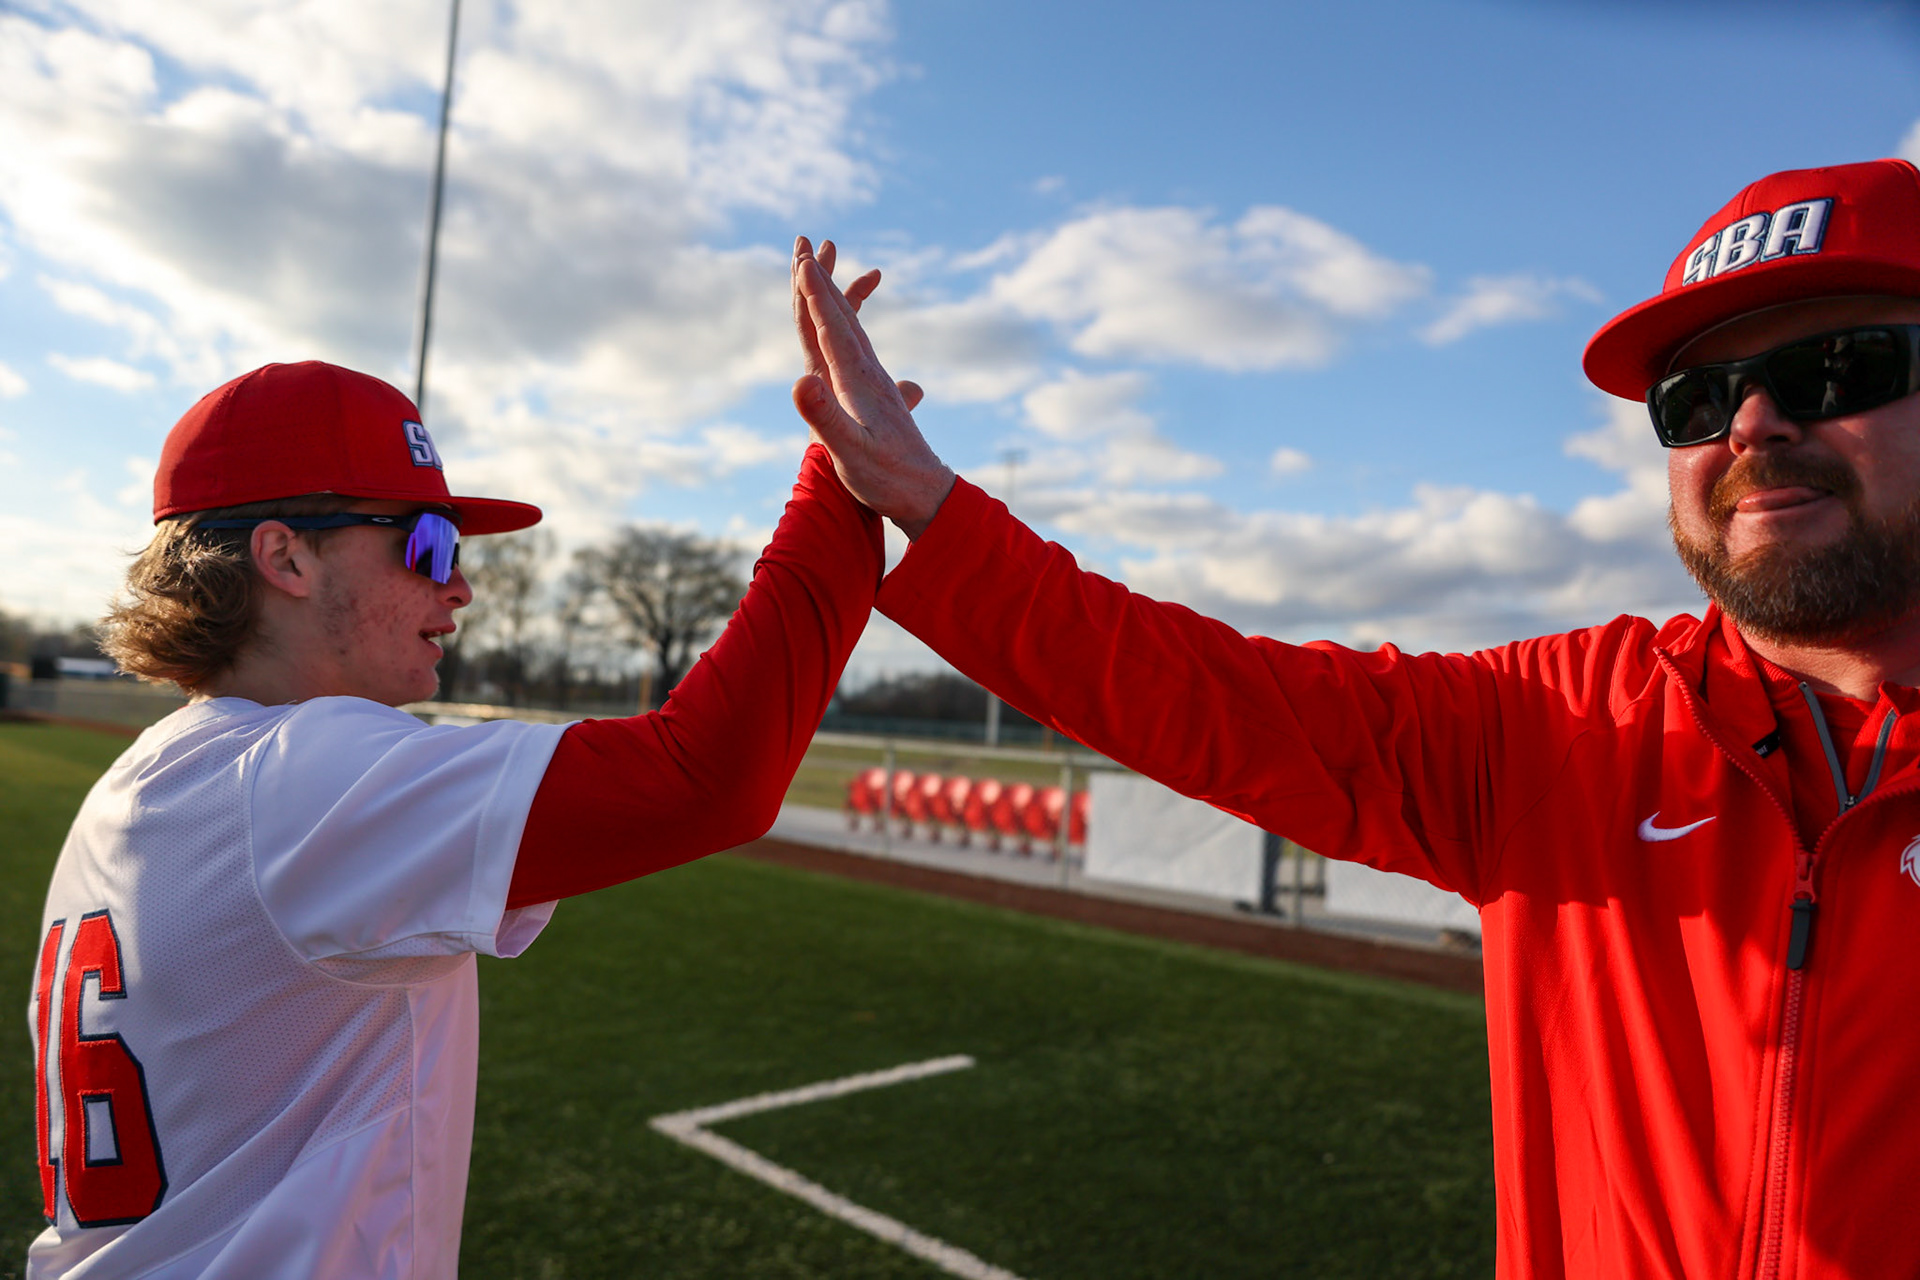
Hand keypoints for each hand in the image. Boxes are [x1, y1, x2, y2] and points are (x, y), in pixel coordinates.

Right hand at [791, 237, 953, 537]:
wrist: (927, 493)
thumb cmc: (888, 478)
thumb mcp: (850, 450)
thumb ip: (825, 416)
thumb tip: (800, 378)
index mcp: (858, 381)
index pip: (833, 328)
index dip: (816, 295)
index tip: (803, 261)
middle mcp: (868, 373)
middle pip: (841, 317)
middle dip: (821, 281)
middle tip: (806, 244)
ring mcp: (875, 382)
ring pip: (850, 328)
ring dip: (833, 296)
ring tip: (821, 272)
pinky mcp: (878, 394)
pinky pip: (856, 347)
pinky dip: (843, 326)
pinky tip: (840, 328)